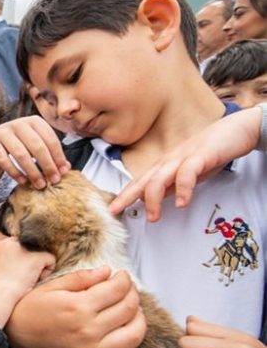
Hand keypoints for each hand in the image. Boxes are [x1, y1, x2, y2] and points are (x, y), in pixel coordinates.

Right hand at [0, 116, 69, 191]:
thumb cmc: (20, 144)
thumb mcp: (36, 145)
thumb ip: (51, 154)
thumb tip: (66, 168)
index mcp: (34, 121)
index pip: (50, 139)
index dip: (58, 157)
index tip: (63, 172)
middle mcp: (18, 123)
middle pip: (37, 146)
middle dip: (47, 165)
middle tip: (53, 180)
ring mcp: (3, 131)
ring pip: (21, 153)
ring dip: (32, 171)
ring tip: (40, 184)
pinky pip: (3, 159)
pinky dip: (14, 172)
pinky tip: (22, 181)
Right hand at [0, 237, 55, 327]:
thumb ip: (9, 258)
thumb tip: (24, 260)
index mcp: (1, 243)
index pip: (20, 246)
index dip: (22, 258)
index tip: (16, 272)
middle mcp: (13, 242)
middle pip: (30, 248)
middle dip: (29, 262)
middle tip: (21, 276)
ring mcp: (25, 249)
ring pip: (40, 253)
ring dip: (37, 267)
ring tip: (26, 279)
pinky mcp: (37, 258)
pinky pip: (50, 259)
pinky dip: (47, 271)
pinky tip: (35, 280)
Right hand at [6, 267, 145, 347]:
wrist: (16, 334)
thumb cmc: (33, 307)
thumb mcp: (54, 286)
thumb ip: (83, 278)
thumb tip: (108, 271)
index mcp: (79, 306)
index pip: (118, 289)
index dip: (125, 279)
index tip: (122, 276)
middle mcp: (88, 330)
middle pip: (129, 309)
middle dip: (133, 294)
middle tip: (127, 290)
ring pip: (134, 335)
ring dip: (138, 320)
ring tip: (130, 311)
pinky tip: (122, 336)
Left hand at [110, 106, 262, 221]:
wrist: (236, 130)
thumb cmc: (210, 152)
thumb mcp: (187, 173)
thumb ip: (171, 185)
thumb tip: (155, 199)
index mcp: (164, 165)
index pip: (140, 182)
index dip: (125, 195)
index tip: (112, 209)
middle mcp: (169, 161)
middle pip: (143, 180)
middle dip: (128, 196)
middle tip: (118, 213)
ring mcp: (183, 157)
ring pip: (160, 178)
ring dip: (154, 199)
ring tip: (153, 217)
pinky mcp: (201, 156)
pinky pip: (187, 173)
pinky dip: (183, 189)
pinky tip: (181, 203)